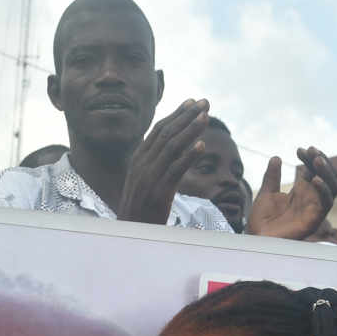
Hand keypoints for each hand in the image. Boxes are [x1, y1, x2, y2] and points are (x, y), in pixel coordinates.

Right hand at [117, 99, 210, 225]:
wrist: (130, 234)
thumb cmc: (140, 209)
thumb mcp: (144, 182)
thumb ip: (154, 166)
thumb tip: (169, 154)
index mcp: (139, 159)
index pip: (158, 130)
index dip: (176, 115)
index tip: (191, 103)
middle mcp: (142, 164)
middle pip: (167, 133)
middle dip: (187, 116)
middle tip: (205, 102)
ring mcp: (149, 177)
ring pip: (172, 148)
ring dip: (191, 130)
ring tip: (206, 117)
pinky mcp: (158, 193)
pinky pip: (175, 171)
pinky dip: (188, 157)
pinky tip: (202, 147)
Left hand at [245, 147, 336, 239]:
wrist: (257, 238)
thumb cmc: (261, 220)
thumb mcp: (266, 193)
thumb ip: (272, 177)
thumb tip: (276, 157)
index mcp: (301, 191)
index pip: (313, 170)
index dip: (310, 158)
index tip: (300, 150)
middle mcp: (310, 198)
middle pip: (326, 175)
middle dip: (321, 160)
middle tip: (310, 150)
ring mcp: (314, 208)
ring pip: (332, 187)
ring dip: (327, 172)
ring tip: (316, 159)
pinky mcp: (314, 219)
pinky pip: (326, 203)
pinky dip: (324, 190)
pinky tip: (315, 179)